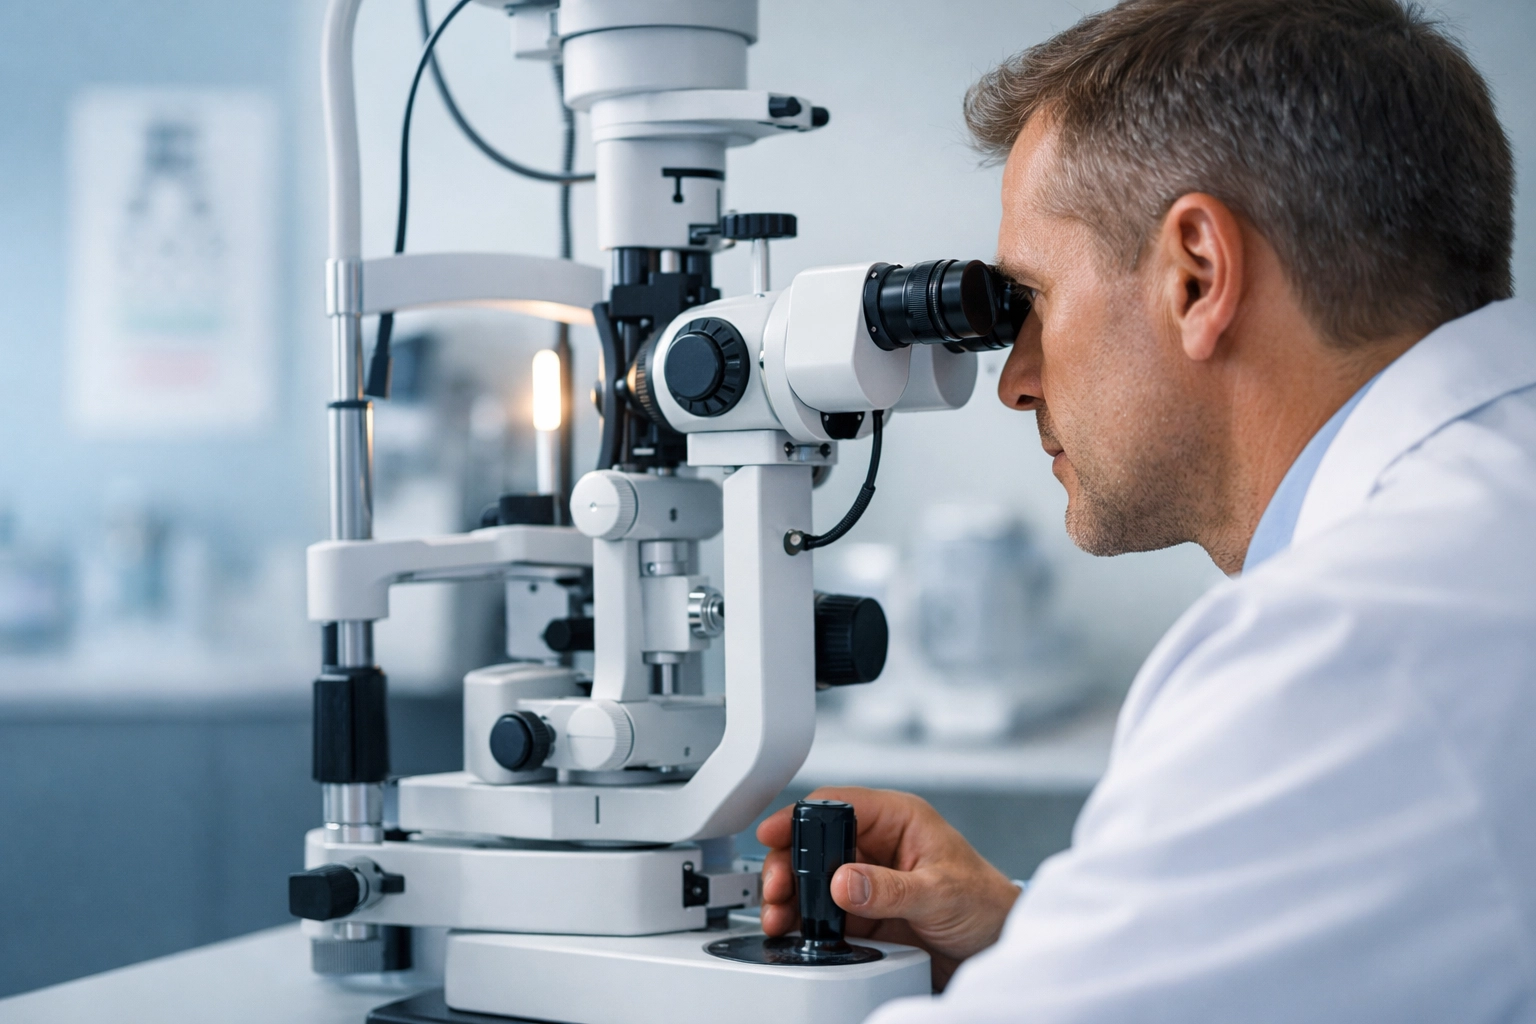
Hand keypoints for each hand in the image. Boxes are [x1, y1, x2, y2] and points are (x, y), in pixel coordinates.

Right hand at [756, 786, 1020, 989]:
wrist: (1000, 947)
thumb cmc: (987, 903)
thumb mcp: (940, 892)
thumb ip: (890, 888)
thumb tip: (843, 881)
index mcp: (897, 819)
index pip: (837, 806)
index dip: (800, 818)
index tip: (774, 836)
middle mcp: (878, 845)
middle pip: (816, 844)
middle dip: (789, 865)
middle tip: (777, 891)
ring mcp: (869, 880)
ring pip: (814, 880)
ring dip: (793, 898)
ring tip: (782, 918)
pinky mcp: (865, 913)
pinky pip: (825, 913)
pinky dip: (806, 923)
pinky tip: (799, 932)